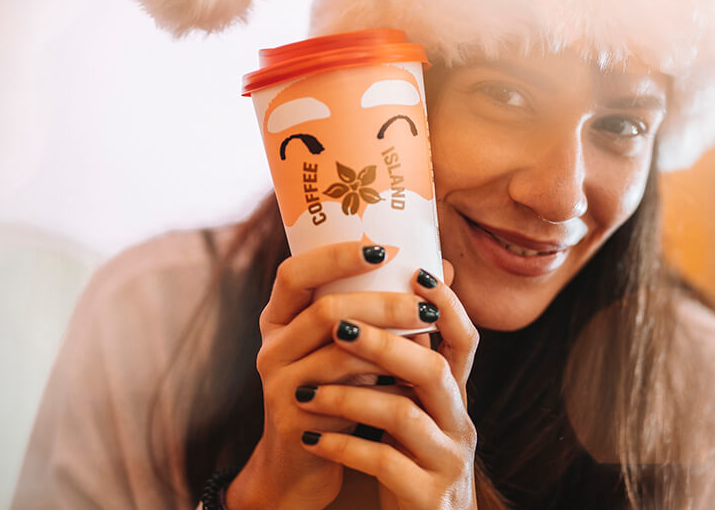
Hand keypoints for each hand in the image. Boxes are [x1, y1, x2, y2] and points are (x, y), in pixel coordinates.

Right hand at [225, 242, 438, 509]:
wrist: (304, 464)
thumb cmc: (336, 392)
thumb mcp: (351, 348)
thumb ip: (383, 310)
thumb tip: (442, 268)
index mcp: (279, 318)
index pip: (295, 273)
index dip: (335, 257)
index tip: (384, 250)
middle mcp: (271, 346)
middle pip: (326, 309)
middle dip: (383, 304)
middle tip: (425, 308)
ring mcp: (278, 384)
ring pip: (339, 352)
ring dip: (389, 344)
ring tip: (426, 339)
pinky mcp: (293, 420)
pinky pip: (345, 394)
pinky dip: (381, 383)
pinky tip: (407, 379)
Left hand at [295, 260, 480, 509]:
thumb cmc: (409, 455)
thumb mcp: (414, 407)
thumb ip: (405, 362)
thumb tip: (385, 295)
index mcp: (455, 395)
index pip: (465, 340)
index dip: (448, 304)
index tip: (416, 271)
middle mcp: (459, 423)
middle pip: (433, 371)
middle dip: (385, 344)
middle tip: (337, 328)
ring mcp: (446, 460)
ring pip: (404, 416)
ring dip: (351, 397)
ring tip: (306, 390)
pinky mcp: (426, 495)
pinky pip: (383, 463)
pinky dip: (343, 446)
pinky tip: (311, 437)